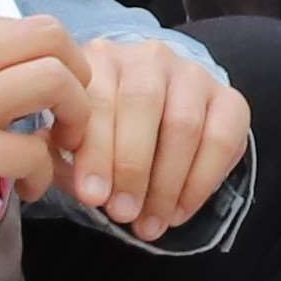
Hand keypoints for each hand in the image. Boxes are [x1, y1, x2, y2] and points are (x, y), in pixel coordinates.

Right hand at [0, 12, 75, 240]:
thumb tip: (4, 79)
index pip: (11, 26)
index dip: (39, 59)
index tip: (39, 92)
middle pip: (48, 35)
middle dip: (77, 71)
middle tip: (73, 109)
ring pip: (55, 80)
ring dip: (76, 116)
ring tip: (60, 146)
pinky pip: (35, 151)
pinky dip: (43, 172)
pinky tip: (27, 188)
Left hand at [43, 32, 247, 232]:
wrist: (158, 114)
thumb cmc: (105, 131)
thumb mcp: (74, 135)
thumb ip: (59, 151)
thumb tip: (51, 174)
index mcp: (102, 59)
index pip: (99, 99)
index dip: (96, 151)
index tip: (91, 197)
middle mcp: (149, 57)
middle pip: (143, 104)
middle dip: (132, 167)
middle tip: (122, 214)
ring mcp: (193, 74)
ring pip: (184, 123)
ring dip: (166, 183)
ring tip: (150, 224)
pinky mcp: (229, 98)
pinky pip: (222, 139)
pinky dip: (200, 183)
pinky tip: (178, 212)